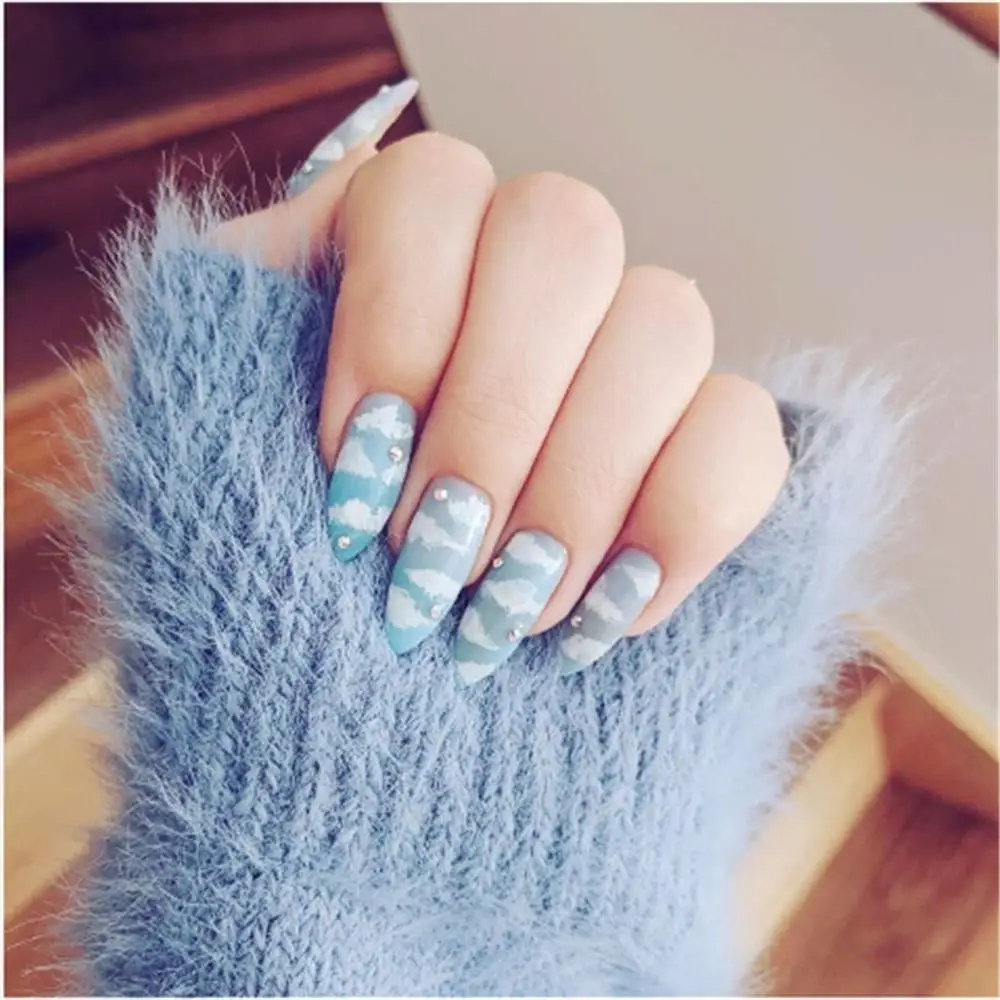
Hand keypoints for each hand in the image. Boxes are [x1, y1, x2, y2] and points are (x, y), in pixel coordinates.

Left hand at [213, 80, 789, 685]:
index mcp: (405, 244)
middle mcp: (528, 273)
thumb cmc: (267, 568)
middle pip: (567, 238)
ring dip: (578, 489)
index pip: (433, 193)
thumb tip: (285, 265)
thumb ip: (233, 357)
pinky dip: (678, 532)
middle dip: (494, 418)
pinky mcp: (702, 445)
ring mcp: (627, 353)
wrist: (344, 695)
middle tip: (430, 564)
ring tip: (505, 616)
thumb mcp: (212, 454)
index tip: (353, 481)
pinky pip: (744, 439)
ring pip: (667, 327)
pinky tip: (602, 616)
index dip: (399, 330)